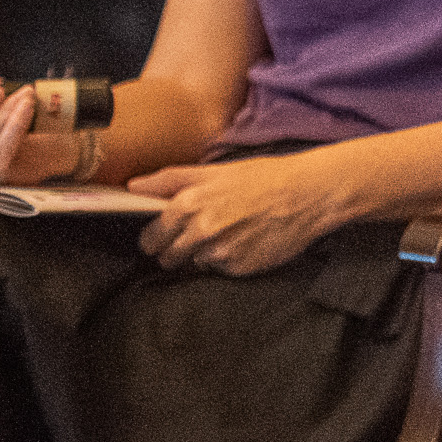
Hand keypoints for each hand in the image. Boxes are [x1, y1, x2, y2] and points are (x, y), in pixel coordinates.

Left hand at [130, 155, 352, 275]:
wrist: (308, 194)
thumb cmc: (264, 177)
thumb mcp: (216, 170)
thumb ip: (169, 179)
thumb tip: (132, 187)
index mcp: (189, 203)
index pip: (150, 236)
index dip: (153, 236)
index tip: (161, 235)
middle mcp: (200, 231)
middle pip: (166, 257)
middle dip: (173, 249)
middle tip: (195, 235)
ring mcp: (219, 252)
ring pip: (191, 265)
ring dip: (200, 255)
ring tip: (224, 235)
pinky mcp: (237, 269)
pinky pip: (217, 271)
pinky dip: (225, 260)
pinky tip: (242, 243)